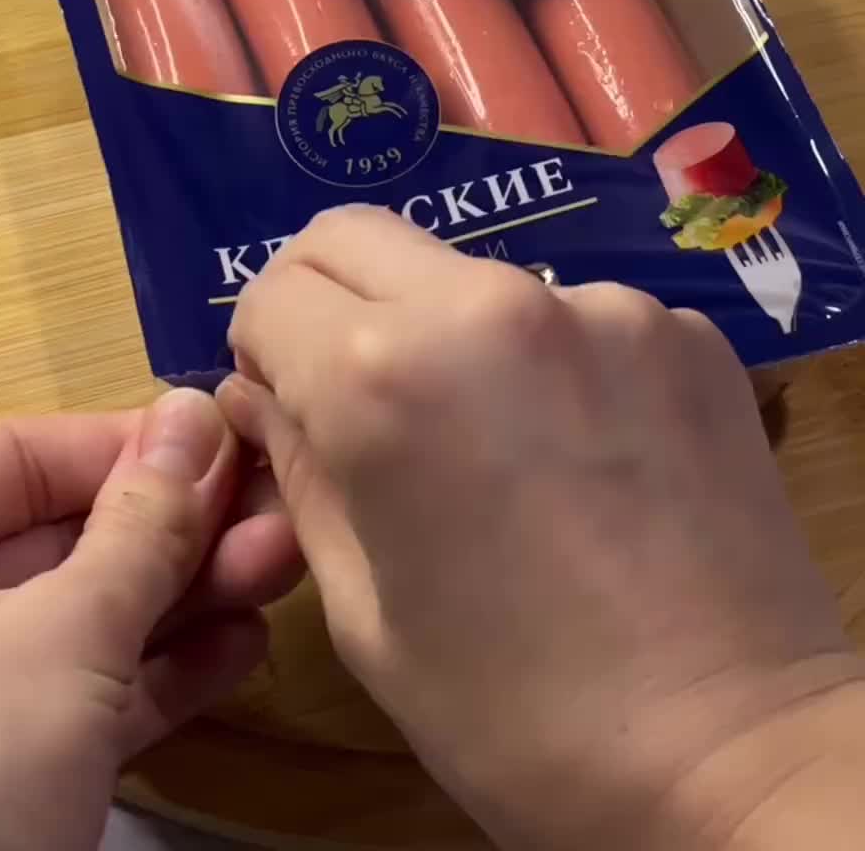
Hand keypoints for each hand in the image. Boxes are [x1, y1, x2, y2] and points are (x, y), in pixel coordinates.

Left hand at [0, 392, 301, 850]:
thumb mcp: (65, 634)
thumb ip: (144, 525)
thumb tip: (195, 411)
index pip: (24, 454)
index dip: (132, 445)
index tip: (233, 443)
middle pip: (61, 534)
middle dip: (177, 529)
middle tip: (280, 513)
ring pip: (81, 616)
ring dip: (184, 598)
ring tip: (282, 571)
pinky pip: (78, 693)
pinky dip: (155, 673)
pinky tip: (241, 649)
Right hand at [220, 205, 864, 850]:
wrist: (734, 757)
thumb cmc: (519, 718)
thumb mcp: (366, 614)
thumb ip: (300, 474)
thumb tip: (262, 397)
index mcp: (382, 377)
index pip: (271, 294)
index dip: (262, 357)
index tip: (289, 414)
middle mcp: (488, 305)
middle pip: (356, 239)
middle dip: (331, 304)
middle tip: (359, 399)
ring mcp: (602, 306)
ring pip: (473, 278)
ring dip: (453, 336)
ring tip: (498, 449)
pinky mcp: (685, 330)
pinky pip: (578, 318)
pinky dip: (556, 366)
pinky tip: (589, 463)